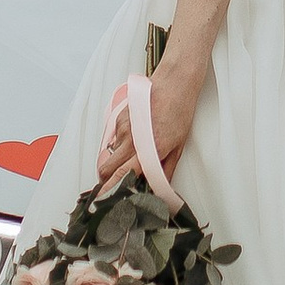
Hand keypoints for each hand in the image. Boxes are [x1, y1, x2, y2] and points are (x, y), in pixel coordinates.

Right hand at [98, 63, 197, 188]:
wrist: (175, 83)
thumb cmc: (179, 111)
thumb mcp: (178, 146)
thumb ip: (165, 170)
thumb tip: (160, 189)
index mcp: (147, 148)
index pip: (121, 176)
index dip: (112, 191)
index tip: (109, 202)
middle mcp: (130, 139)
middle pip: (105, 169)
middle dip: (106, 182)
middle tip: (115, 189)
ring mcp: (123, 128)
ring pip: (109, 156)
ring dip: (114, 165)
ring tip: (129, 167)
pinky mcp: (119, 119)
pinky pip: (113, 141)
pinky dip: (118, 149)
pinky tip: (132, 147)